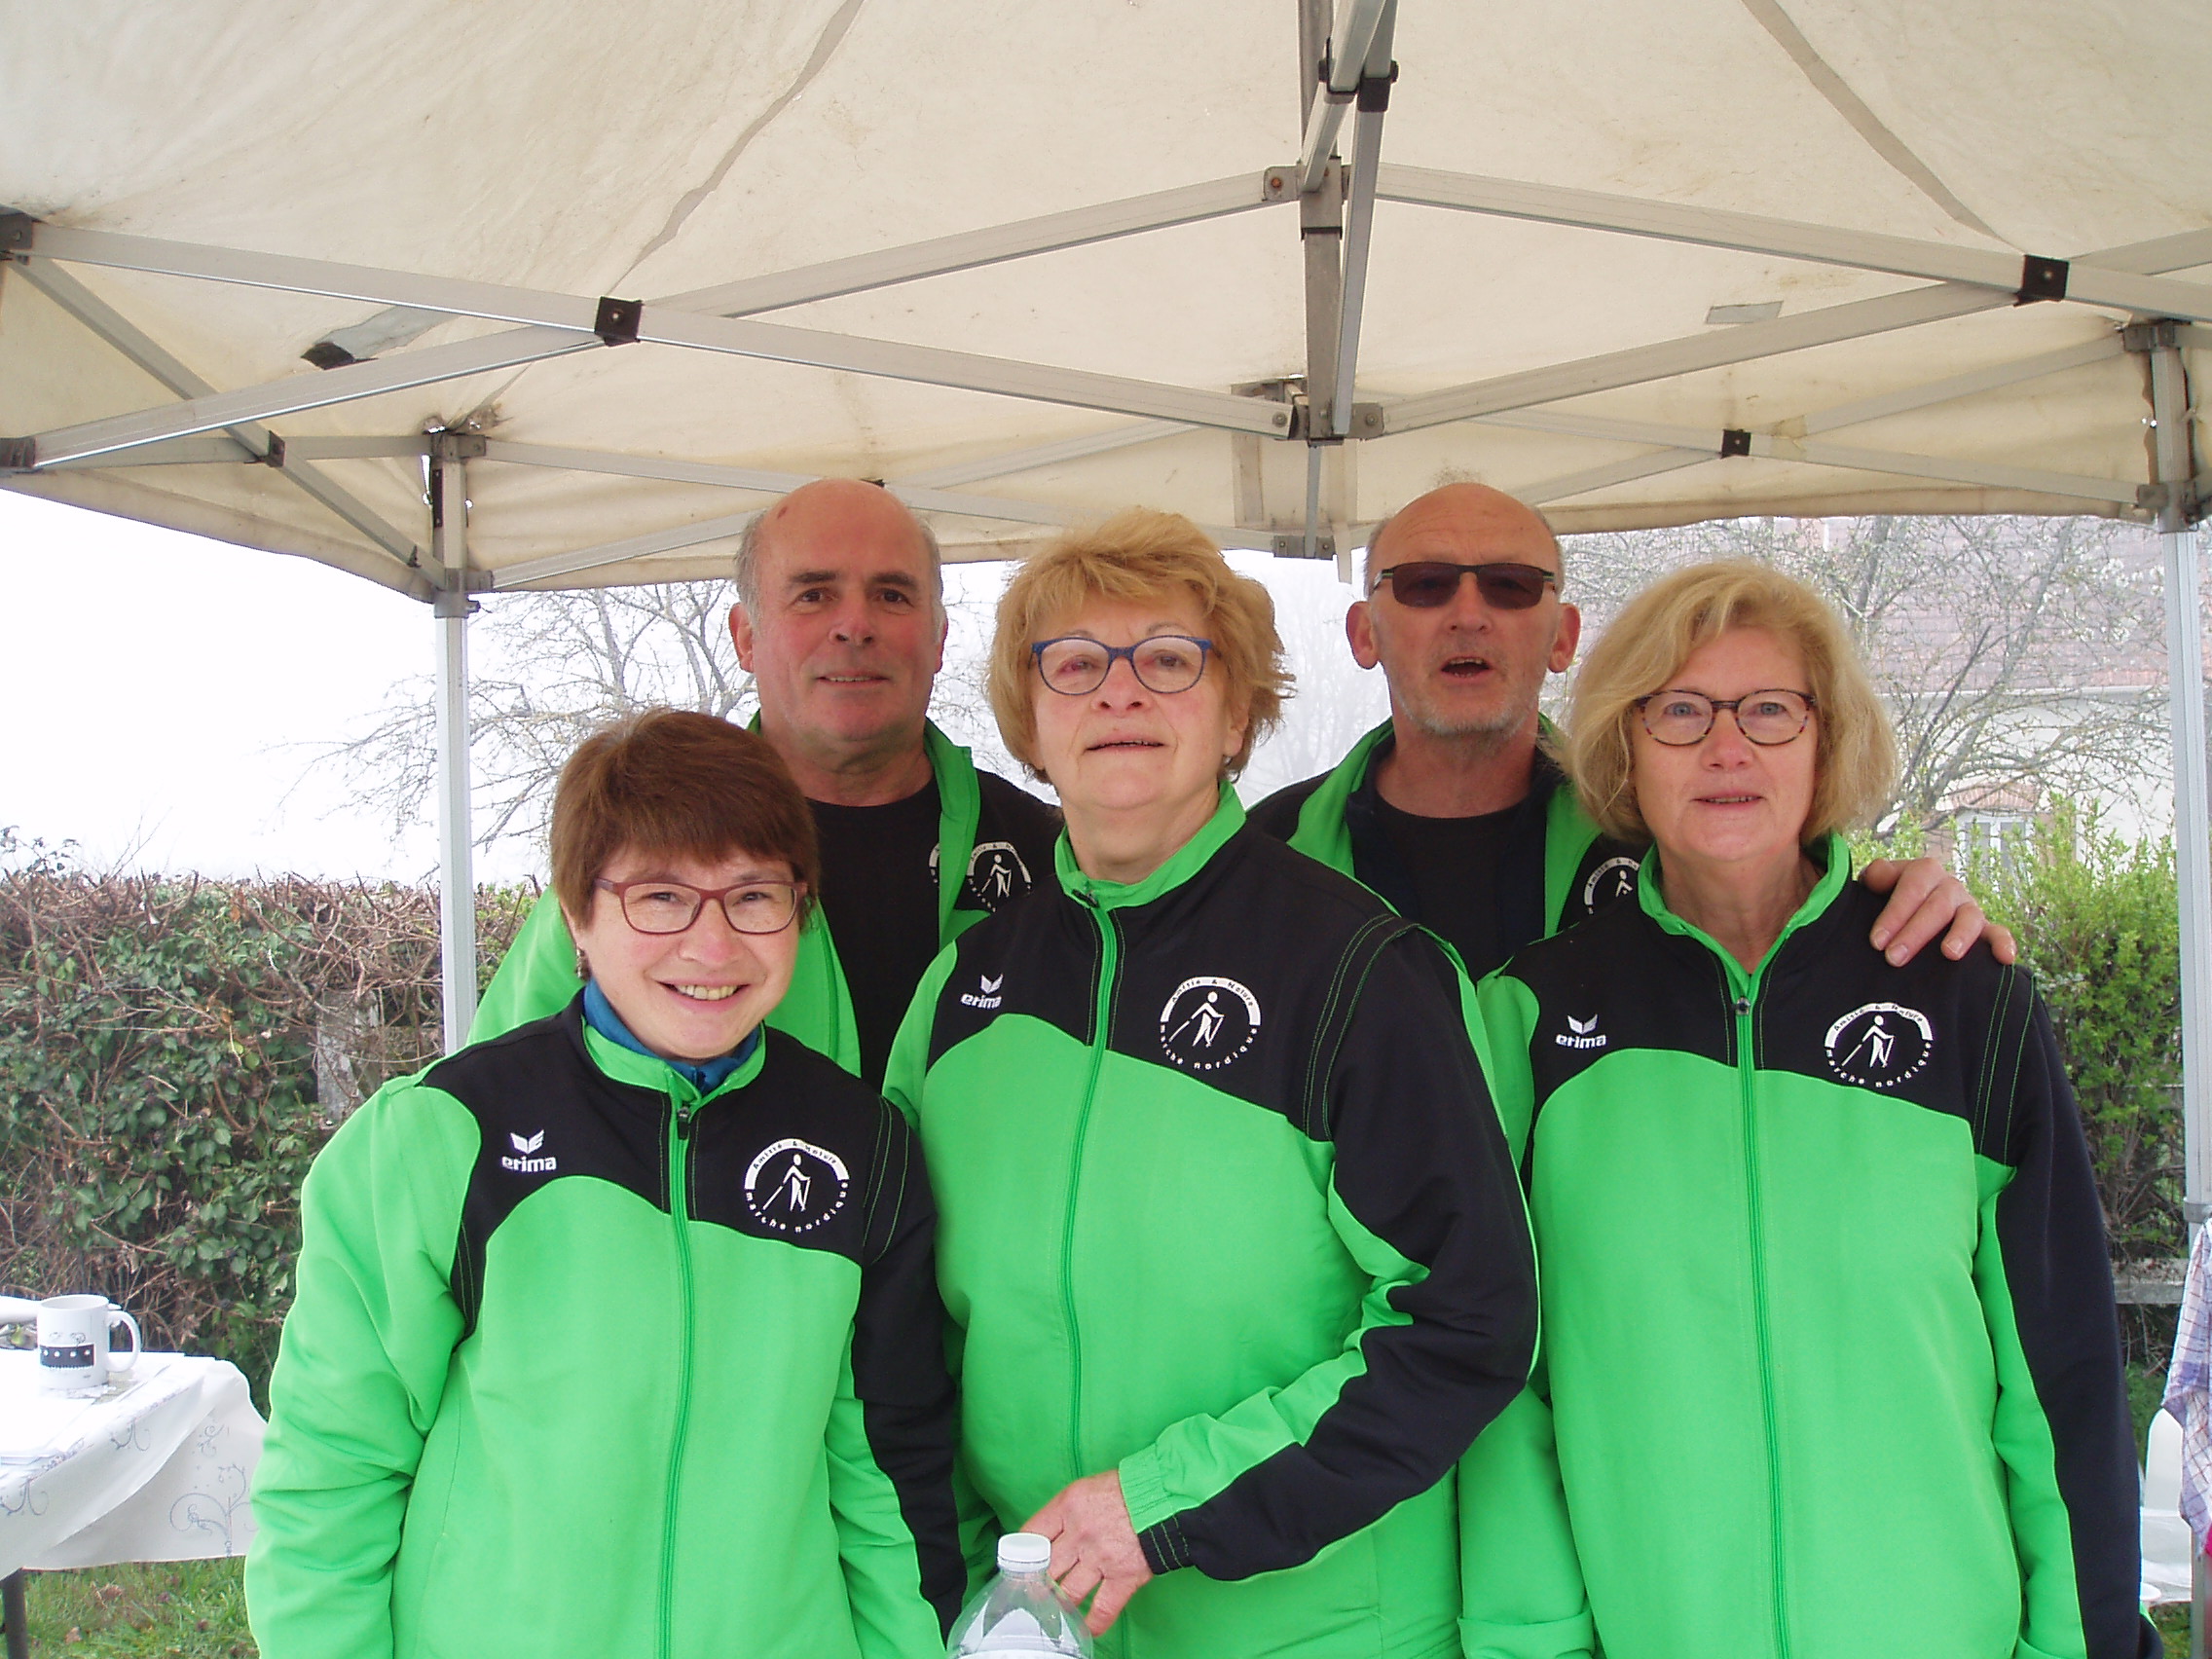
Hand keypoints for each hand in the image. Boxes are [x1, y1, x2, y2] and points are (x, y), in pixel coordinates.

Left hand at [1023, 1470, 1153, 1635]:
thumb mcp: (1090, 1487)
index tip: (1021, 1563)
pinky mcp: (1123, 1577)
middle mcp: (1079, 1533)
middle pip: (1046, 1566)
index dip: (1023, 1553)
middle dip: (1038, 1582)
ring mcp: (1100, 1558)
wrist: (1167, 1496)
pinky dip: (1092, 1623)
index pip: (1032, 1534)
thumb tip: (1054, 1533)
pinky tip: (1085, 1628)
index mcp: (1068, 1506)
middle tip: (1034, 1592)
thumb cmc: (1131, 1487)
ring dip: (1060, 1604)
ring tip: (1054, 1611)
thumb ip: (1069, 1511)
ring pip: (1068, 1592)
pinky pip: (1102, 1609)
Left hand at [1860, 856, 2016, 966]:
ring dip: (1961, 935)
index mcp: (1925, 871)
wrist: (1908, 908)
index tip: (1877, 941)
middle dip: (1915, 933)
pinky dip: (2004, 944)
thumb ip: (1876, 876)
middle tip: (1894, 958)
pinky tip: (2006, 959)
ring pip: (1970, 917)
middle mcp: (1950, 887)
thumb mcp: (1878, 884)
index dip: (1895, 914)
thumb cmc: (1888, 898)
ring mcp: (1969, 907)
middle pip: (1938, 906)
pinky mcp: (1984, 929)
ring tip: (1949, 954)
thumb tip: (1877, 872)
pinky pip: (1999, 933)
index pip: (1912, 887)